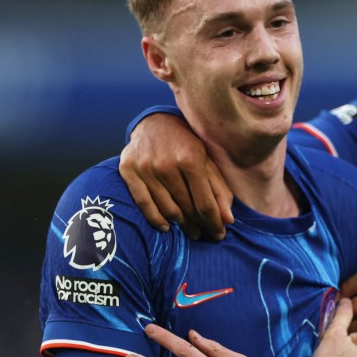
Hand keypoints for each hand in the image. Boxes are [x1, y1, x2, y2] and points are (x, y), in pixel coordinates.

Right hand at [118, 113, 233, 239]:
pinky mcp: (128, 170)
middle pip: (186, 208)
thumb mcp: (207, 160)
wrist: (154, 122)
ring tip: (190, 230)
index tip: (220, 234)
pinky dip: (156, 219)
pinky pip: (143, 203)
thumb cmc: (186, 144)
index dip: (214, 223)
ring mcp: (145, 168)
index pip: (205, 203)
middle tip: (204, 233)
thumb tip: (228, 220)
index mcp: (191, 158)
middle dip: (199, 225)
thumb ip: (219, 190)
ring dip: (180, 225)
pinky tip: (166, 226)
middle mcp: (167, 164)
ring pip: (167, 209)